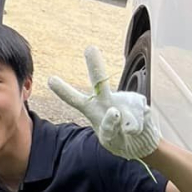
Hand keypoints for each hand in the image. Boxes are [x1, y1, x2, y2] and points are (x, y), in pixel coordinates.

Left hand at [48, 45, 160, 160]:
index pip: (75, 99)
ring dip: (117, 116)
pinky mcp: (140, 105)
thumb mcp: (108, 139)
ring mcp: (124, 101)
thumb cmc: (118, 137)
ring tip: (121, 126)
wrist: (140, 143)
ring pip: (123, 102)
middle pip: (101, 82)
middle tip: (90, 49)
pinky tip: (135, 128)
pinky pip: (137, 118)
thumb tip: (116, 112)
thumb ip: (109, 129)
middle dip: (96, 66)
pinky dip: (136, 127)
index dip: (63, 90)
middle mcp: (107, 101)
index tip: (50, 79)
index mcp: (92, 109)